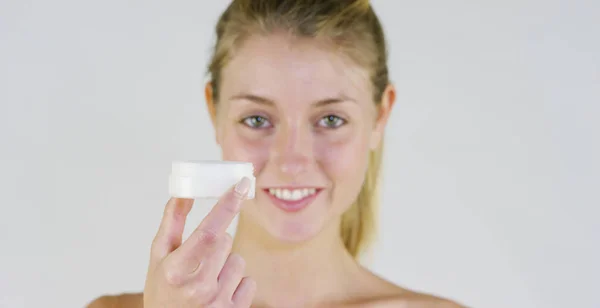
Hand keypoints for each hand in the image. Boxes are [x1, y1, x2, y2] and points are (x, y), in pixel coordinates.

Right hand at [143, 177, 255, 306]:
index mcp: (176, 270)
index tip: (242, 185)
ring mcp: (218, 303)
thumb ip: (171, 223)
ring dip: (226, 265)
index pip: (209, 231)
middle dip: (216, 242)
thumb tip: (184, 193)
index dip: (227, 205)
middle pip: (225, 240)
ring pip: (239, 261)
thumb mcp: (158, 258)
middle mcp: (198, 287)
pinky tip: (219, 293)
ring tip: (207, 280)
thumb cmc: (163, 291)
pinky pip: (249, 282)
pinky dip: (237, 284)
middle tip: (200, 258)